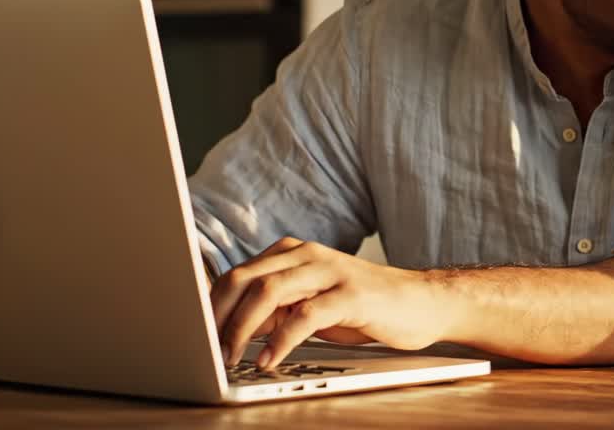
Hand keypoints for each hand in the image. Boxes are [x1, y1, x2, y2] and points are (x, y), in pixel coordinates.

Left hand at [209, 237, 453, 368]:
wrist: (421, 303)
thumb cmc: (365, 306)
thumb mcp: (312, 303)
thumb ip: (276, 307)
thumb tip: (229, 327)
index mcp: (293, 253)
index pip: (237, 274)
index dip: (210, 305)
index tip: (192, 335)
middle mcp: (309, 255)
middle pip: (245, 278)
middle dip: (218, 317)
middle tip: (206, 351)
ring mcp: (331, 271)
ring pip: (269, 291)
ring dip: (242, 329)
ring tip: (230, 358)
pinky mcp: (352, 294)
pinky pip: (305, 315)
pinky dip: (281, 340)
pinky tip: (270, 360)